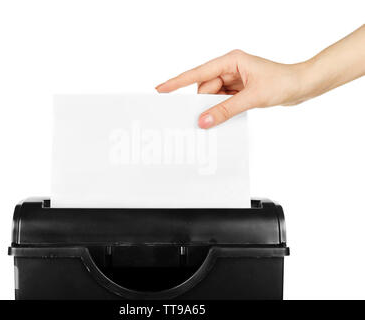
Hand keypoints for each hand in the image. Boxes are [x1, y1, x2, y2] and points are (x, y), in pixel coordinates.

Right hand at [156, 49, 307, 128]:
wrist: (302, 86)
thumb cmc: (283, 82)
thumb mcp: (252, 98)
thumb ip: (226, 110)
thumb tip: (204, 120)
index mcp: (230, 61)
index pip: (198, 73)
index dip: (178, 82)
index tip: (161, 89)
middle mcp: (230, 68)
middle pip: (205, 88)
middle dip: (204, 103)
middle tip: (200, 118)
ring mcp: (234, 79)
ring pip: (213, 96)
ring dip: (215, 108)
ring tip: (226, 115)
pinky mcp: (239, 90)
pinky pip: (222, 101)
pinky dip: (222, 109)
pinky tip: (226, 116)